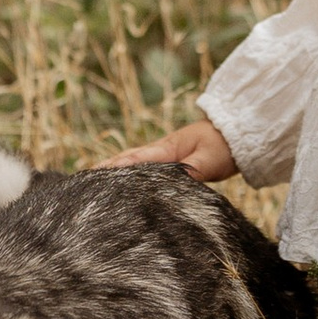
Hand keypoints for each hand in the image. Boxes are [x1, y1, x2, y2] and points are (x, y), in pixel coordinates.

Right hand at [93, 117, 236, 182]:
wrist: (235, 134)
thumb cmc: (223, 147)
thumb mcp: (209, 161)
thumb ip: (193, 173)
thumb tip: (174, 184)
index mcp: (165, 149)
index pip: (134, 159)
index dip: (113, 168)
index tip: (92, 176)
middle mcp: (159, 150)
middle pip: (126, 159)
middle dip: (105, 169)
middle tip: (82, 182)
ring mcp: (162, 154)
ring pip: (132, 162)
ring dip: (113, 170)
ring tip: (91, 183)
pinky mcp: (168, 160)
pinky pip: (142, 166)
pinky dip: (127, 171)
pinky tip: (120, 182)